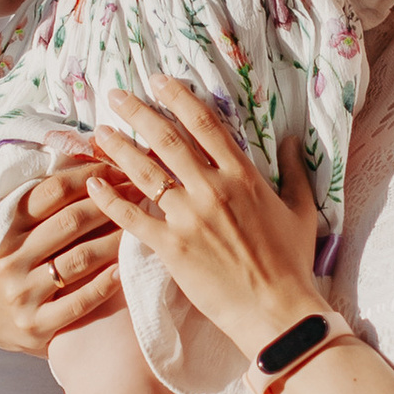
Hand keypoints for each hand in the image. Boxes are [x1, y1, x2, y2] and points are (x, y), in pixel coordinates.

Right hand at [0, 157, 123, 352]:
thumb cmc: (12, 261)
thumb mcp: (15, 227)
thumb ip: (45, 199)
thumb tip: (88, 153)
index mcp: (6, 227)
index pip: (52, 191)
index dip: (90, 176)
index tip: (118, 168)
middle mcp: (11, 258)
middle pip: (71, 221)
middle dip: (110, 204)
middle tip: (139, 193)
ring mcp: (22, 293)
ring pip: (80, 259)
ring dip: (115, 240)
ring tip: (140, 227)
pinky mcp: (36, 325)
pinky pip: (80, 302)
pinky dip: (107, 283)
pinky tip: (126, 269)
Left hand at [92, 86, 323, 357]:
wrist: (277, 311)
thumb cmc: (292, 263)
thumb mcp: (301, 211)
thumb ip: (295, 172)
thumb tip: (293, 140)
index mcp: (243, 177)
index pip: (205, 125)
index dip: (178, 98)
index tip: (158, 81)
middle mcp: (212, 190)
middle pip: (166, 140)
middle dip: (137, 113)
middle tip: (116, 95)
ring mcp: (189, 218)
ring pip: (144, 173)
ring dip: (118, 148)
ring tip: (99, 131)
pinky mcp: (171, 248)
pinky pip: (132, 218)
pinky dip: (109, 199)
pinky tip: (93, 183)